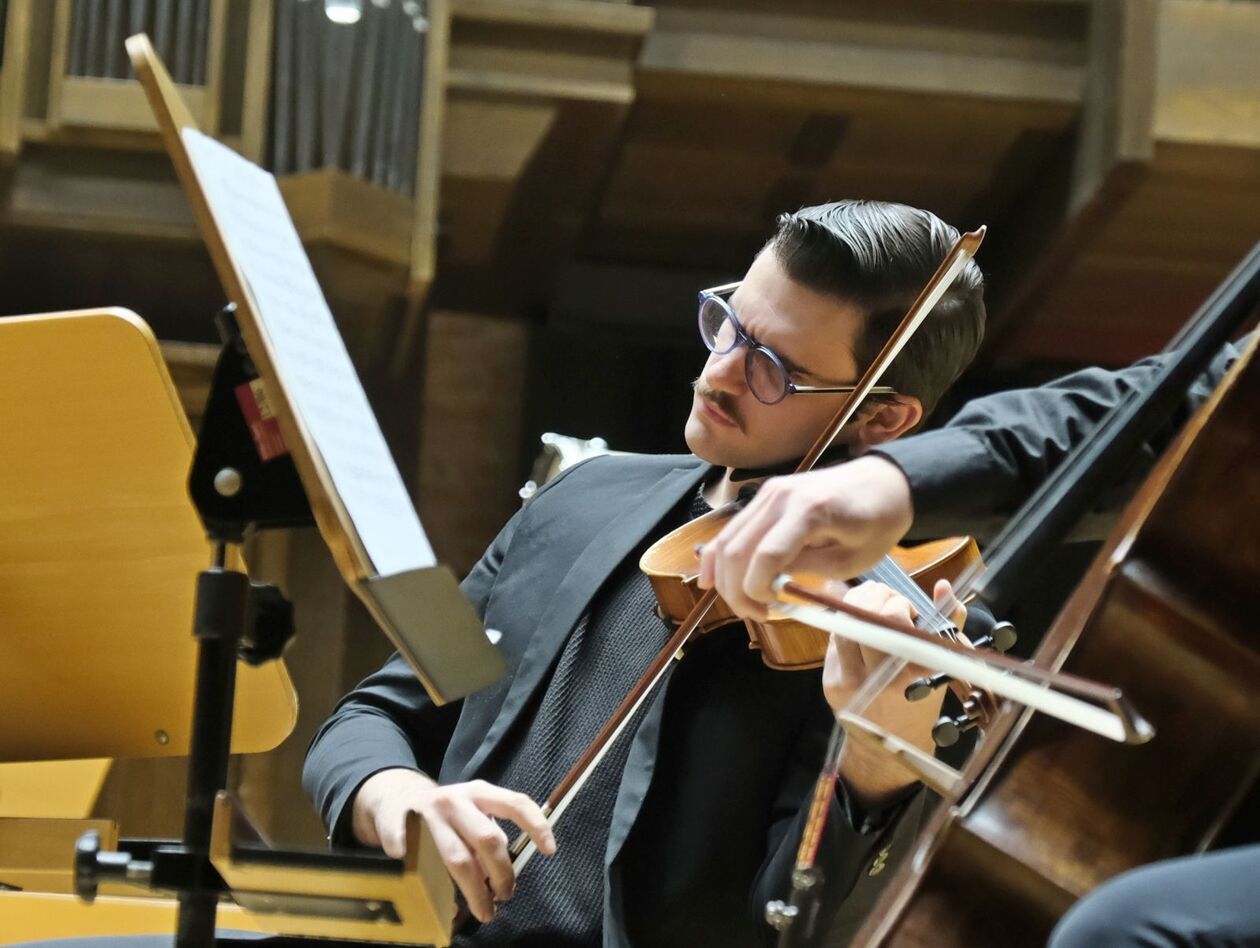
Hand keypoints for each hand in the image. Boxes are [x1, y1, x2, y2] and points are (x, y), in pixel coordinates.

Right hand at [351, 768, 555, 922]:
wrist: (395, 797)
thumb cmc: (445, 812)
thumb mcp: (472, 810)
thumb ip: (489, 833)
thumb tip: (502, 874)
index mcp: (479, 792)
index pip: (515, 803)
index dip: (536, 825)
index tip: (550, 850)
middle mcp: (455, 799)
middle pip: (488, 838)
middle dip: (502, 873)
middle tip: (506, 896)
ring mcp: (427, 814)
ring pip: (458, 859)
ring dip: (475, 890)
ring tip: (485, 911)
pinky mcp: (400, 830)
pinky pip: (420, 865)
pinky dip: (432, 888)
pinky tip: (441, 903)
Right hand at [696, 456, 913, 619]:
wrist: (885, 482)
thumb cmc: (877, 523)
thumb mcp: (851, 560)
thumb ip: (806, 572)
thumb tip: (770, 588)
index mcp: (809, 511)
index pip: (765, 556)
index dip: (757, 591)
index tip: (770, 611)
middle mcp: (780, 497)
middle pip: (737, 549)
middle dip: (737, 590)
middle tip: (755, 615)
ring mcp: (768, 493)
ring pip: (726, 540)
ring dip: (725, 578)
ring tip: (744, 603)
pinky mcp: (765, 495)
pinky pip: (732, 529)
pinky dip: (718, 556)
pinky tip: (711, 580)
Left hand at [824, 579, 962, 807]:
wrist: (889, 749)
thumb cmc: (923, 704)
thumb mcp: (942, 668)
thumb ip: (947, 623)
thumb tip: (945, 586)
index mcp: (908, 675)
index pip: (891, 619)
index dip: (898, 604)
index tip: (910, 611)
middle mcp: (874, 678)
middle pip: (862, 615)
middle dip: (877, 596)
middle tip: (890, 603)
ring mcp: (846, 680)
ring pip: (843, 621)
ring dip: (858, 604)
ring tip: (874, 608)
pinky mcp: (829, 680)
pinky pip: (834, 638)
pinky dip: (847, 624)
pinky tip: (861, 626)